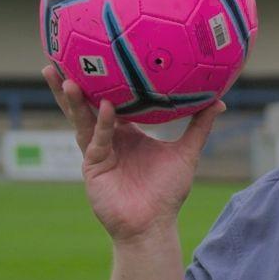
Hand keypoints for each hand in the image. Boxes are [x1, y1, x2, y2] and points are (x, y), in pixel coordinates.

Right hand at [43, 64, 224, 243]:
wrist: (154, 225)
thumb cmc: (167, 192)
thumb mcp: (186, 153)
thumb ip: (199, 126)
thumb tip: (220, 100)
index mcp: (125, 133)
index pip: (109, 100)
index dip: (100, 81)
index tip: (94, 54)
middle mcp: (107, 138)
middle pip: (85, 105)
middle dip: (71, 84)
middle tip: (58, 57)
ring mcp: (97, 152)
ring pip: (81, 120)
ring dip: (72, 100)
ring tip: (64, 76)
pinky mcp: (93, 167)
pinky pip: (98, 140)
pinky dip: (103, 123)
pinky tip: (106, 106)